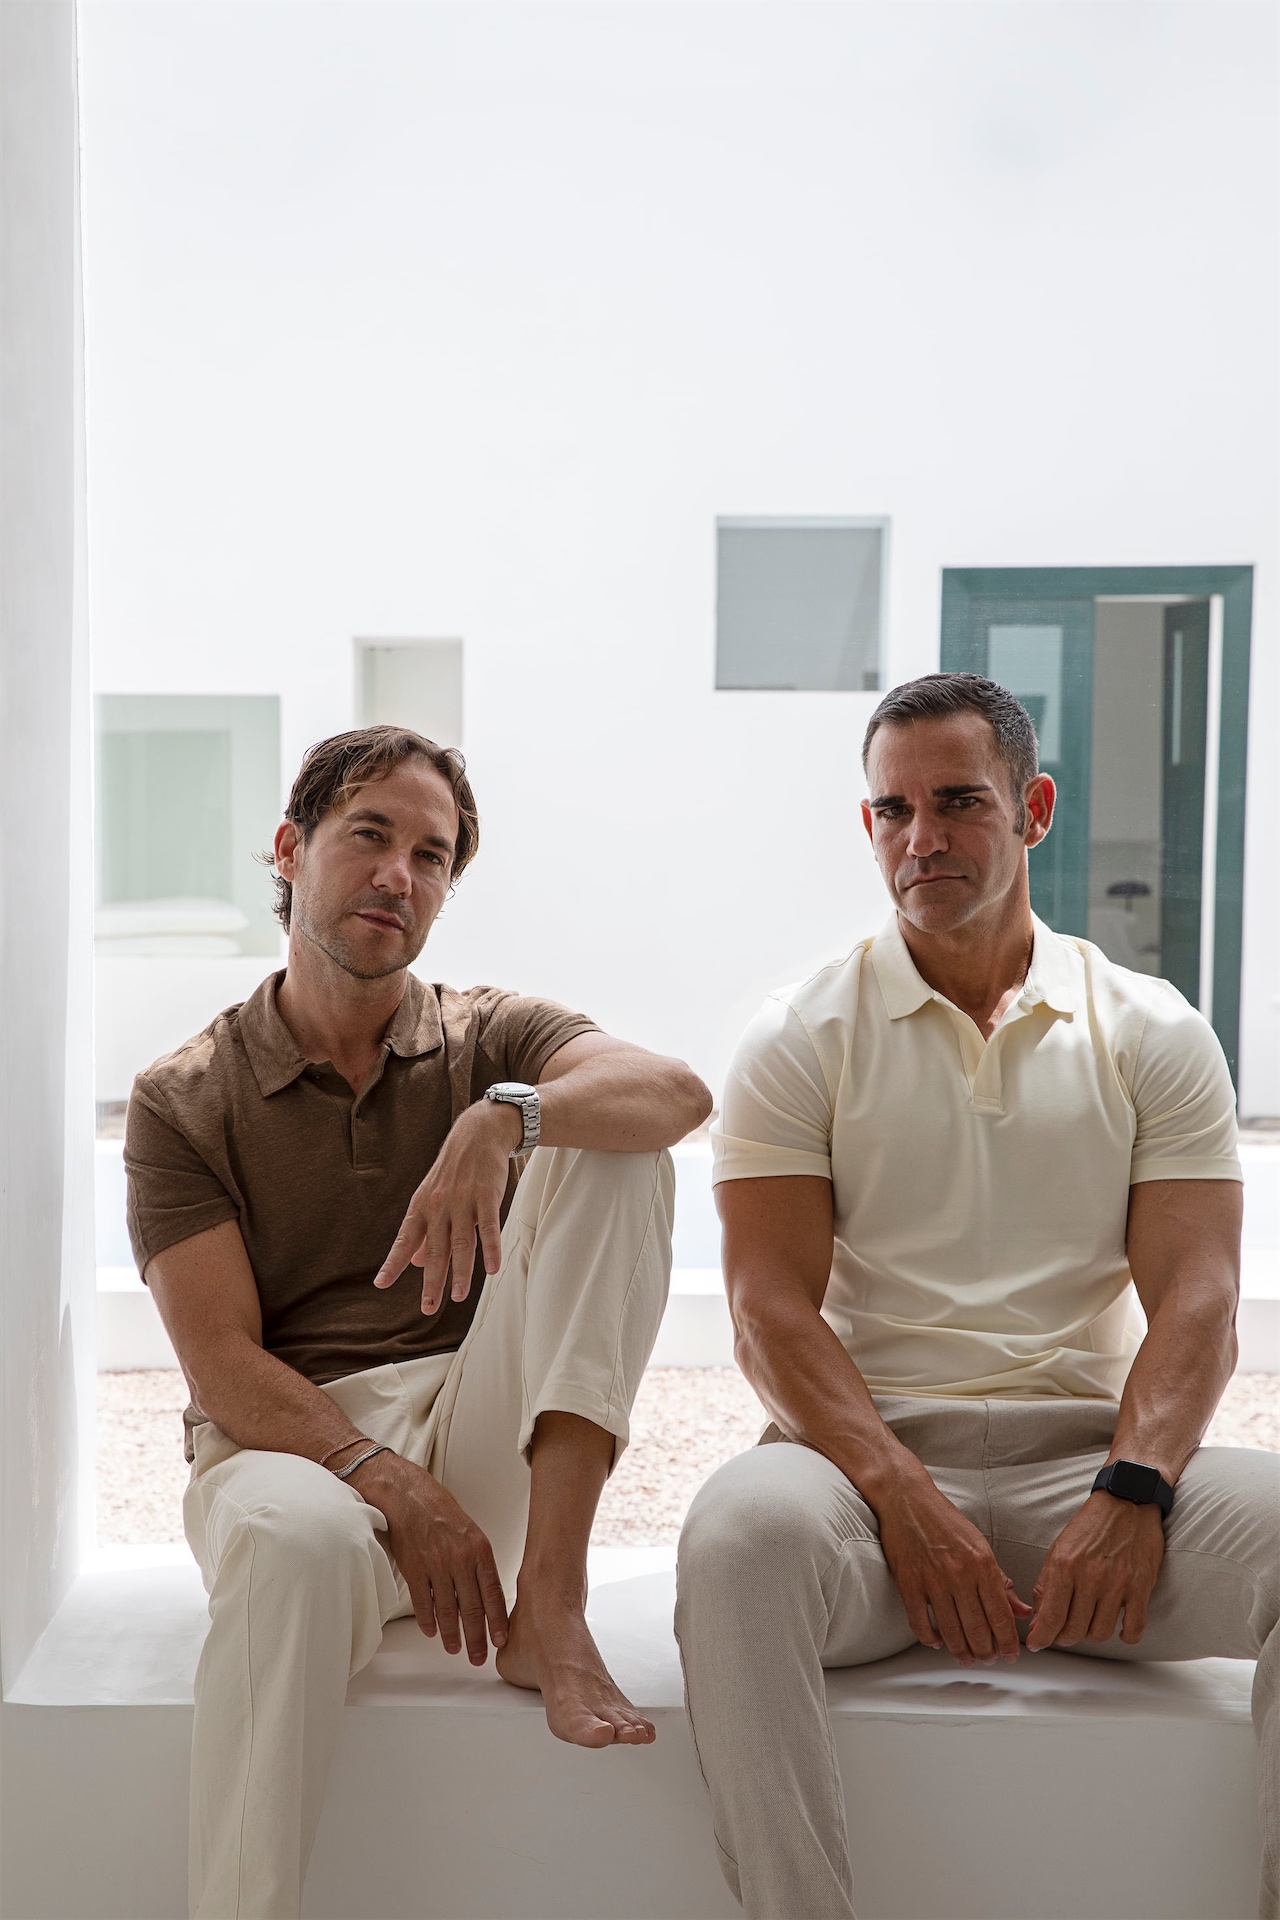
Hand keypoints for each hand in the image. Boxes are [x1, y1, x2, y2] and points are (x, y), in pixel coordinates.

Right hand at [352, 1452, 508, 1662]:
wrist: (408, 1495)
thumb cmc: (441, 1512)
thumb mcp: (470, 1533)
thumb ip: (479, 1562)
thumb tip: (487, 1594)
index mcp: (479, 1549)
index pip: (493, 1593)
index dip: (497, 1621)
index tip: (500, 1641)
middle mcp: (461, 1559)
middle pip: (472, 1608)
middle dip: (477, 1637)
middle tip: (478, 1657)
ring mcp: (436, 1565)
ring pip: (448, 1610)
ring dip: (451, 1633)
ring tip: (455, 1648)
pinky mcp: (414, 1568)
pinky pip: (423, 1603)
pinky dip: (427, 1620)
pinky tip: (431, 1631)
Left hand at [373, 1098, 521, 1312]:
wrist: (478, 1134)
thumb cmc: (453, 1170)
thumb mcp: (430, 1196)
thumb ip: (422, 1231)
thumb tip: (411, 1262)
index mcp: (421, 1207)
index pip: (404, 1240)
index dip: (393, 1263)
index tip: (381, 1284)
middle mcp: (439, 1206)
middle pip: (434, 1250)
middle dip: (431, 1281)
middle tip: (427, 1308)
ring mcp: (463, 1202)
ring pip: (461, 1244)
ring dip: (460, 1272)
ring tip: (458, 1297)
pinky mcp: (487, 1197)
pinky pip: (489, 1228)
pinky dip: (490, 1250)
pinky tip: (491, 1269)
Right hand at [876, 1468, 1031, 1666]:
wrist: (908, 1500)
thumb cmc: (946, 1521)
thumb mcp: (981, 1546)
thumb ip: (1002, 1581)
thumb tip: (1022, 1611)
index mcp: (982, 1564)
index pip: (1000, 1615)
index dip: (1008, 1642)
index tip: (1011, 1655)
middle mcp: (959, 1575)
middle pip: (977, 1630)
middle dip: (987, 1652)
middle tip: (989, 1658)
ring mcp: (932, 1581)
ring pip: (951, 1632)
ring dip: (961, 1652)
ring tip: (967, 1658)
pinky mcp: (908, 1584)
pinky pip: (920, 1624)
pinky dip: (930, 1639)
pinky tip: (938, 1641)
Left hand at [1026, 1491, 1164, 1650]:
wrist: (1126, 1502)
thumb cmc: (1090, 1526)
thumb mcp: (1058, 1549)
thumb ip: (1046, 1585)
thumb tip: (1038, 1620)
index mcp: (1065, 1565)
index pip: (1050, 1617)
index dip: (1041, 1637)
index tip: (1037, 1644)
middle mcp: (1090, 1577)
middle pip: (1074, 1631)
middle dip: (1064, 1637)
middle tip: (1062, 1632)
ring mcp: (1117, 1584)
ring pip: (1100, 1633)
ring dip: (1091, 1634)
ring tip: (1088, 1623)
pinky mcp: (1140, 1587)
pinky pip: (1133, 1628)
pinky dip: (1125, 1636)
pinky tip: (1119, 1629)